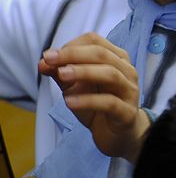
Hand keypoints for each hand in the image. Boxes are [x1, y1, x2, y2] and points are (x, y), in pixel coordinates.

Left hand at [38, 34, 146, 161]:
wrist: (117, 135)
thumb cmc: (98, 106)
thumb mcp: (75, 88)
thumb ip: (61, 74)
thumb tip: (43, 62)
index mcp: (116, 59)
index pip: (95, 41)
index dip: (71, 46)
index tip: (50, 57)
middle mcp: (127, 71)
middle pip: (102, 54)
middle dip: (73, 55)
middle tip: (49, 60)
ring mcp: (129, 91)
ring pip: (110, 74)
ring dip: (83, 72)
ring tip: (61, 75)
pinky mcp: (127, 112)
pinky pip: (109, 103)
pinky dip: (88, 101)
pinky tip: (69, 102)